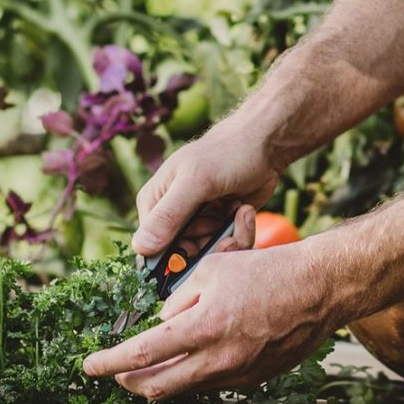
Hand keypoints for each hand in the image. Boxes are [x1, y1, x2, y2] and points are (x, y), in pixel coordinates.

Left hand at [83, 241, 337, 398]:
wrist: (317, 289)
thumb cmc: (267, 271)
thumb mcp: (214, 269)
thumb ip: (181, 298)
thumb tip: (163, 321)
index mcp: (203, 327)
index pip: (142, 353)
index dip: (109, 362)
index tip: (89, 365)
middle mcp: (218, 359)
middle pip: (157, 386)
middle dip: (128, 381)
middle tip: (115, 371)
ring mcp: (236, 375)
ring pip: (183, 389)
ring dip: (160, 379)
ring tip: (150, 361)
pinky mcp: (252, 380)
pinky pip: (210, 383)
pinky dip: (191, 374)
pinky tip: (192, 355)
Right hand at [132, 120, 279, 256]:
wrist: (263, 144)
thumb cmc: (226, 154)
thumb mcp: (196, 182)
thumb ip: (168, 215)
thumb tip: (140, 247)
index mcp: (154, 202)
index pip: (150, 248)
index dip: (173, 258)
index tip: (197, 252)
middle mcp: (171, 215)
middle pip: (181, 255)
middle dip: (206, 249)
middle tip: (224, 230)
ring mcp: (196, 220)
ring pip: (205, 253)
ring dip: (225, 241)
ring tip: (237, 214)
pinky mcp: (218, 224)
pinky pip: (223, 246)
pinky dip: (236, 235)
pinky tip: (243, 213)